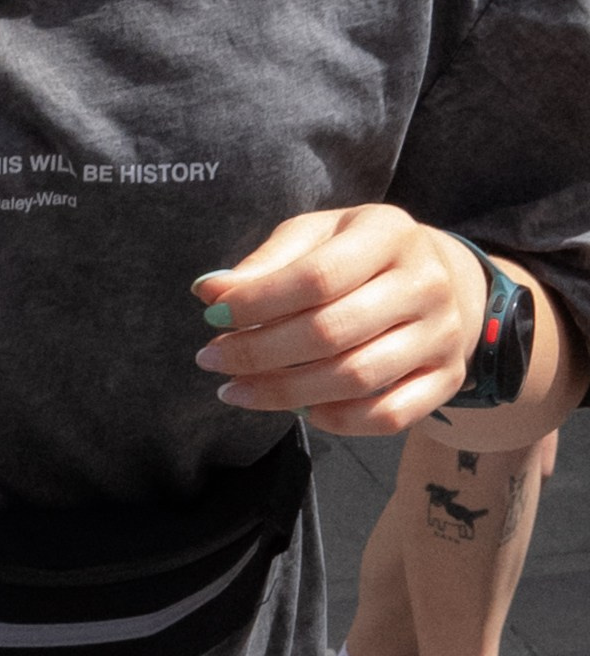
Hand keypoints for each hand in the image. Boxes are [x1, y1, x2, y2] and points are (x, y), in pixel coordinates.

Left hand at [194, 208, 487, 437]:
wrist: (446, 281)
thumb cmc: (361, 255)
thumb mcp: (317, 237)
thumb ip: (266, 263)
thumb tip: (210, 292)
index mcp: (389, 234)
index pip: (316, 276)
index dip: (257, 302)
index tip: (212, 316)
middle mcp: (424, 284)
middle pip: (331, 332)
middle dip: (259, 353)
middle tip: (213, 359)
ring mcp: (441, 335)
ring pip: (356, 379)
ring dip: (284, 393)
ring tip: (237, 391)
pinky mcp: (446, 379)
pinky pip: (388, 416)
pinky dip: (337, 421)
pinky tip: (300, 410)